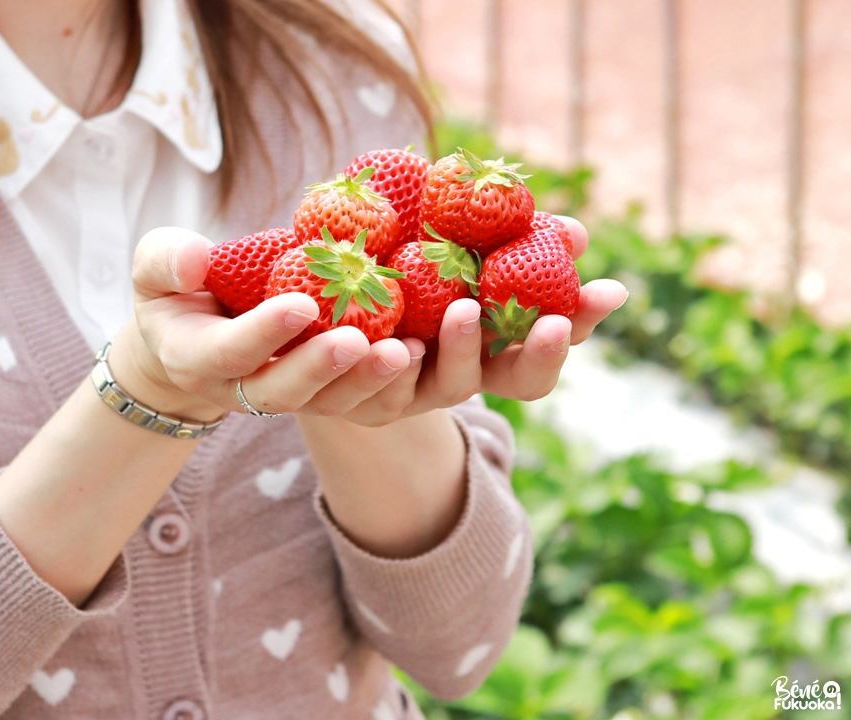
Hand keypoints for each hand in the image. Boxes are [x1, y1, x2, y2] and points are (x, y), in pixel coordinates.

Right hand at [111, 227, 388, 420]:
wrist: (191, 340)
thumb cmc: (175, 294)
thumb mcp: (154, 270)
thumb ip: (165, 260)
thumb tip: (196, 257)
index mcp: (198, 358)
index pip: (231, 352)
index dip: (265, 333)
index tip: (302, 302)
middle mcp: (242, 390)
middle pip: (285, 394)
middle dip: (323, 370)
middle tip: (361, 341)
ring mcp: (287, 396)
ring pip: (329, 406)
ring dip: (369, 382)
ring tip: (408, 351)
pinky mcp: (323, 394)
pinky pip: (360, 401)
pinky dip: (395, 382)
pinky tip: (428, 350)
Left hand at [290, 216, 628, 424]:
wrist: (315, 316)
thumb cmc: (399, 270)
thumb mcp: (452, 249)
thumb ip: (511, 242)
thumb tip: (576, 233)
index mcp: (494, 345)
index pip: (553, 342)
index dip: (583, 322)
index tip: (608, 292)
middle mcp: (465, 375)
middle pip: (520, 380)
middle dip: (541, 352)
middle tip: (550, 319)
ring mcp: (418, 394)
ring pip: (451, 385)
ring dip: (463, 349)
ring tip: (462, 310)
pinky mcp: (363, 400)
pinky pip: (380, 389)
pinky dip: (389, 366)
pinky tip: (391, 342)